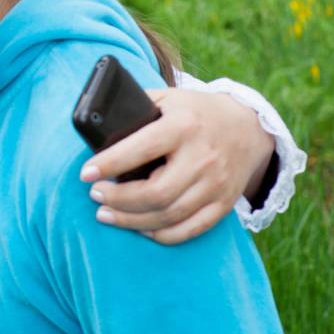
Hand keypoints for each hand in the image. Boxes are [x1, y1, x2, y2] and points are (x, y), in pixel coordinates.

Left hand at [80, 87, 274, 244]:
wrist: (248, 127)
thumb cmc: (195, 112)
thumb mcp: (168, 99)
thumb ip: (136, 111)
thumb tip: (97, 129)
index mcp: (184, 126)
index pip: (141, 149)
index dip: (109, 164)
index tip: (85, 173)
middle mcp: (202, 158)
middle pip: (155, 193)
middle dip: (117, 199)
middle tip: (95, 194)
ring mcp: (216, 184)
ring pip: (169, 216)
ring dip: (131, 220)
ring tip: (106, 214)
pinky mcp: (223, 204)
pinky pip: (190, 229)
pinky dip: (161, 234)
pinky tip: (140, 227)